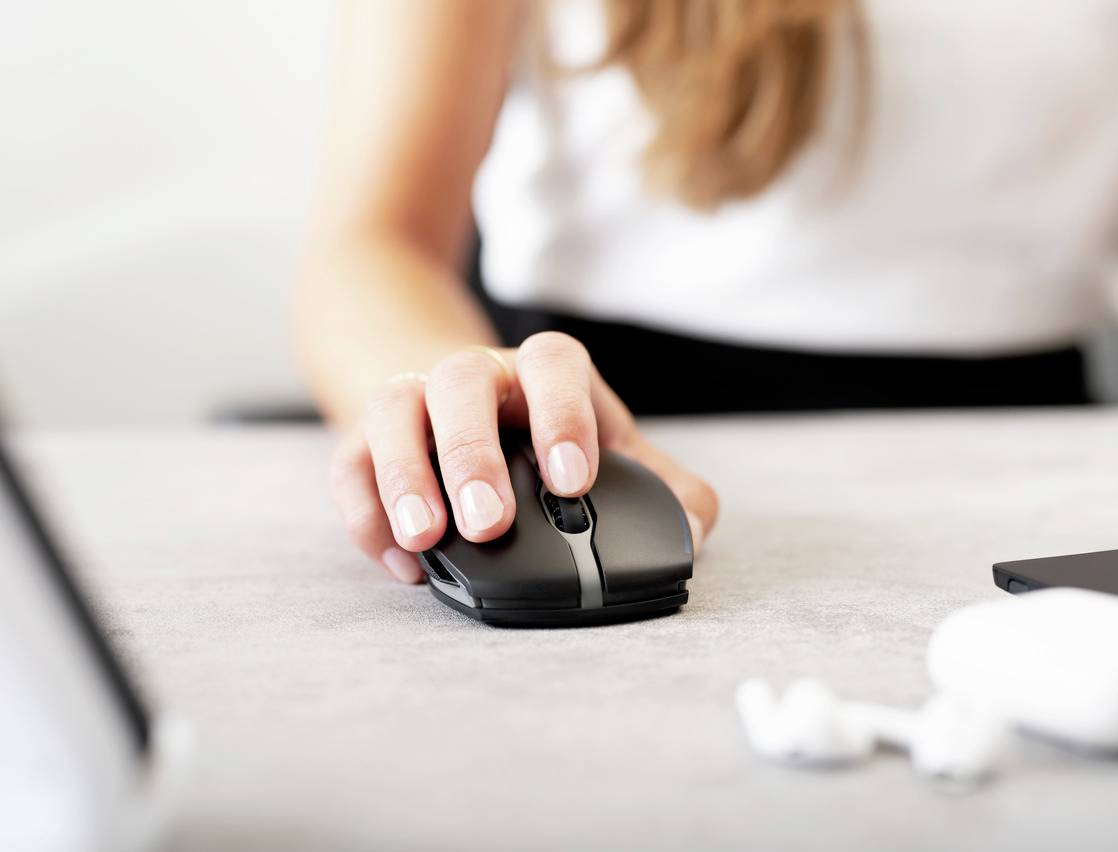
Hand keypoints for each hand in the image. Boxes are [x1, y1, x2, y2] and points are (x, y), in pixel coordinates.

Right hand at [329, 332, 718, 582]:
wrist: (458, 403)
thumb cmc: (545, 433)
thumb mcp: (609, 451)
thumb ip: (661, 488)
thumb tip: (692, 533)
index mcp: (541, 372)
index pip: (553, 365)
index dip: (562, 415)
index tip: (574, 481)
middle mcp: (473, 375)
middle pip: (461, 383)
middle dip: (473, 453)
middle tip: (491, 523)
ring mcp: (412, 401)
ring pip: (393, 411)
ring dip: (405, 475)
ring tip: (428, 540)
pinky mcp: (362, 440)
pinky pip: (348, 463)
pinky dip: (367, 512)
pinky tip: (402, 561)